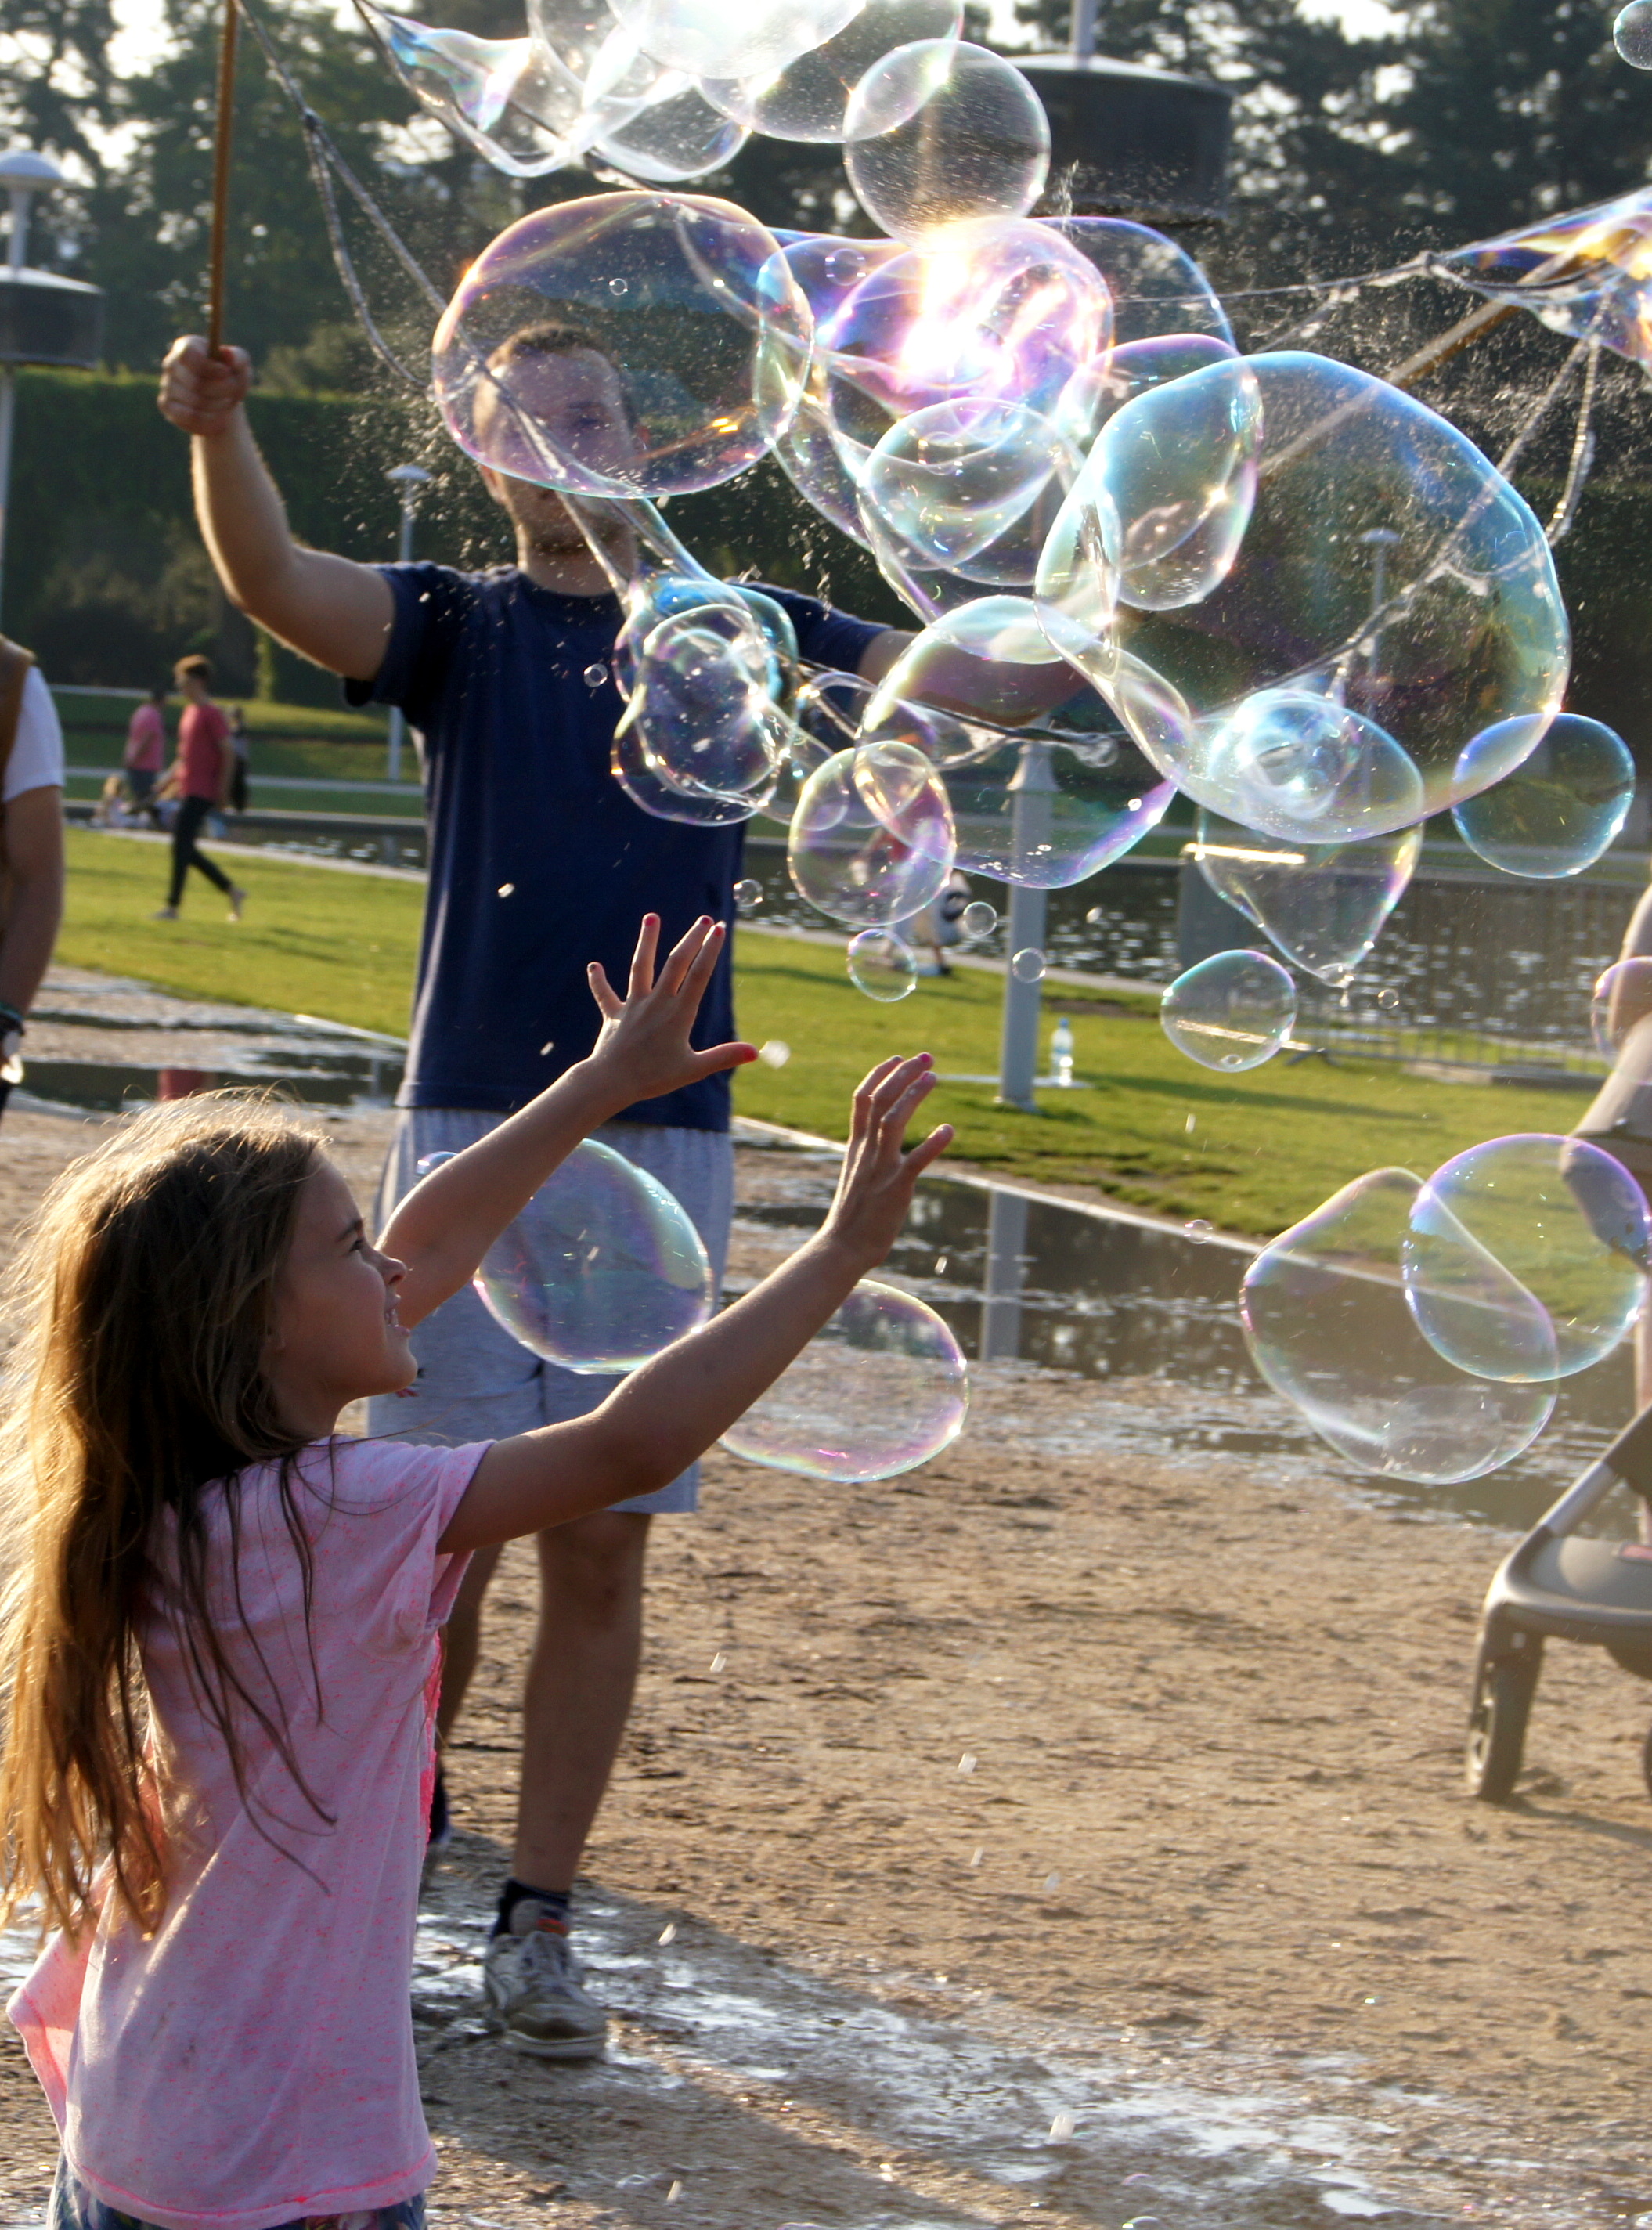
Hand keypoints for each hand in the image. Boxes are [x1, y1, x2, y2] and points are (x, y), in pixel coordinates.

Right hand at [159, 336, 251, 436]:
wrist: (221, 402)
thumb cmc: (230, 379)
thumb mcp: (240, 367)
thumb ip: (238, 358)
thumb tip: (227, 354)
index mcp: (187, 345)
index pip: (189, 354)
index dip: (209, 366)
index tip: (227, 373)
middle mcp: (172, 362)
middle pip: (195, 382)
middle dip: (221, 391)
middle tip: (234, 395)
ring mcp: (166, 383)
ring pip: (194, 401)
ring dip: (218, 406)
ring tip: (227, 405)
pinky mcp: (166, 404)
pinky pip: (189, 416)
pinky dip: (209, 419)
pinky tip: (218, 417)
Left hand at [587, 914, 754, 1108]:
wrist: (611, 1082)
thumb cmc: (654, 1078)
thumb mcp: (693, 1069)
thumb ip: (723, 1057)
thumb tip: (754, 1052)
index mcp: (678, 1014)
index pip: (699, 975)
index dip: (710, 951)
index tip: (720, 930)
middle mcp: (656, 1003)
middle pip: (676, 964)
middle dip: (691, 939)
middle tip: (704, 919)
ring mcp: (634, 1007)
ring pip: (641, 968)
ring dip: (646, 942)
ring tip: (651, 917)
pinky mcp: (614, 1016)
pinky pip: (605, 996)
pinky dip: (599, 981)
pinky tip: (594, 966)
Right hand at [821, 1054, 952, 1270]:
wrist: (843, 1246)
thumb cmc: (854, 1213)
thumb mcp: (857, 1173)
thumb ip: (868, 1152)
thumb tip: (880, 1136)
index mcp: (856, 1145)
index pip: (863, 1098)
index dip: (880, 1074)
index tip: (898, 1057)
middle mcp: (866, 1150)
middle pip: (881, 1100)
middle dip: (903, 1073)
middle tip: (926, 1057)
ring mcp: (880, 1167)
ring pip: (893, 1120)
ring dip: (914, 1095)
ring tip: (934, 1077)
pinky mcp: (896, 1187)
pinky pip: (916, 1160)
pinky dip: (933, 1143)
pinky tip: (949, 1130)